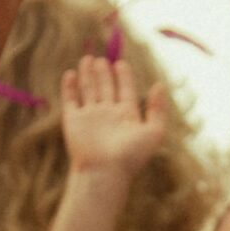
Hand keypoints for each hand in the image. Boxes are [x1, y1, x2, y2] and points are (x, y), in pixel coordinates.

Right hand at [60, 55, 167, 180]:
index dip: (124, 77)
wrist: (104, 172)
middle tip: (102, 58)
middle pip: (106, 88)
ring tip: (88, 58)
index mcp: (127, 117)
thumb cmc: (131, 155)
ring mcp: (90, 117)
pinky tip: (71, 73)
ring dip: (88, 75)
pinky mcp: (73, 120)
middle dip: (104, 73)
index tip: (121, 63)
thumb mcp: (154, 131)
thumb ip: (158, 108)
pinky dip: (70, 87)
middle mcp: (108, 115)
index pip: (125, 91)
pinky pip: (70, 99)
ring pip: (88, 90)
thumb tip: (159, 85)